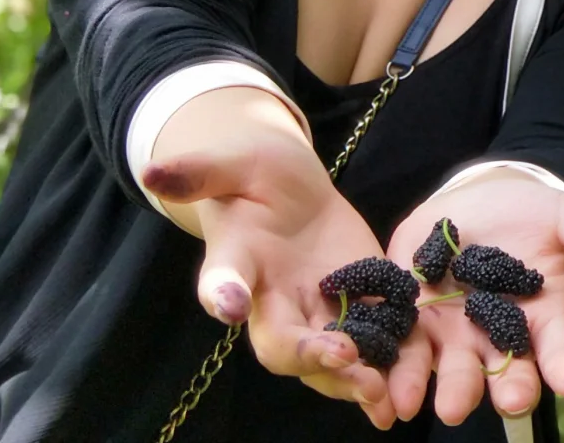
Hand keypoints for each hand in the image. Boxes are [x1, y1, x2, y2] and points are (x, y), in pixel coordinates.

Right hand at [144, 133, 399, 429]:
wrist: (291, 188)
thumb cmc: (254, 175)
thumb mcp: (234, 164)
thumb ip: (200, 171)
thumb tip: (152, 170)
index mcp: (237, 266)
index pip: (221, 285)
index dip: (222, 294)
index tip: (228, 304)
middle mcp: (272, 303)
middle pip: (284, 345)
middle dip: (312, 357)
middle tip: (345, 357)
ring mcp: (317, 311)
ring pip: (329, 362)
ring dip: (354, 381)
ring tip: (383, 398)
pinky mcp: (358, 306)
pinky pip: (374, 345)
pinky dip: (393, 366)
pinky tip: (412, 385)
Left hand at [381, 172, 563, 425]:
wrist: (479, 199)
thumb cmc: (534, 214)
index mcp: (542, 318)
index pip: (560, 348)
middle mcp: (499, 335)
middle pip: (505, 369)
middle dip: (509, 387)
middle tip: (512, 401)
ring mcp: (454, 332)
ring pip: (452, 370)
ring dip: (450, 391)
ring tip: (447, 408)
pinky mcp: (412, 318)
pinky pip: (404, 351)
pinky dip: (397, 375)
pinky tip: (392, 396)